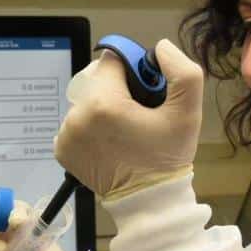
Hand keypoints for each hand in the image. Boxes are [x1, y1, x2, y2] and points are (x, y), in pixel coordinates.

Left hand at [54, 38, 202, 199]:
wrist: (149, 202)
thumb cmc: (167, 158)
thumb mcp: (188, 112)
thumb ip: (182, 72)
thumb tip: (160, 48)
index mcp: (104, 104)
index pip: (111, 61)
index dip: (132, 71)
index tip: (145, 92)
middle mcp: (77, 117)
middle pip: (96, 81)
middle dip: (117, 90)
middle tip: (137, 114)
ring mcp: (66, 135)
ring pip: (86, 101)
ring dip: (102, 108)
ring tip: (124, 130)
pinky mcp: (62, 149)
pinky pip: (76, 122)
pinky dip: (90, 127)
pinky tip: (109, 141)